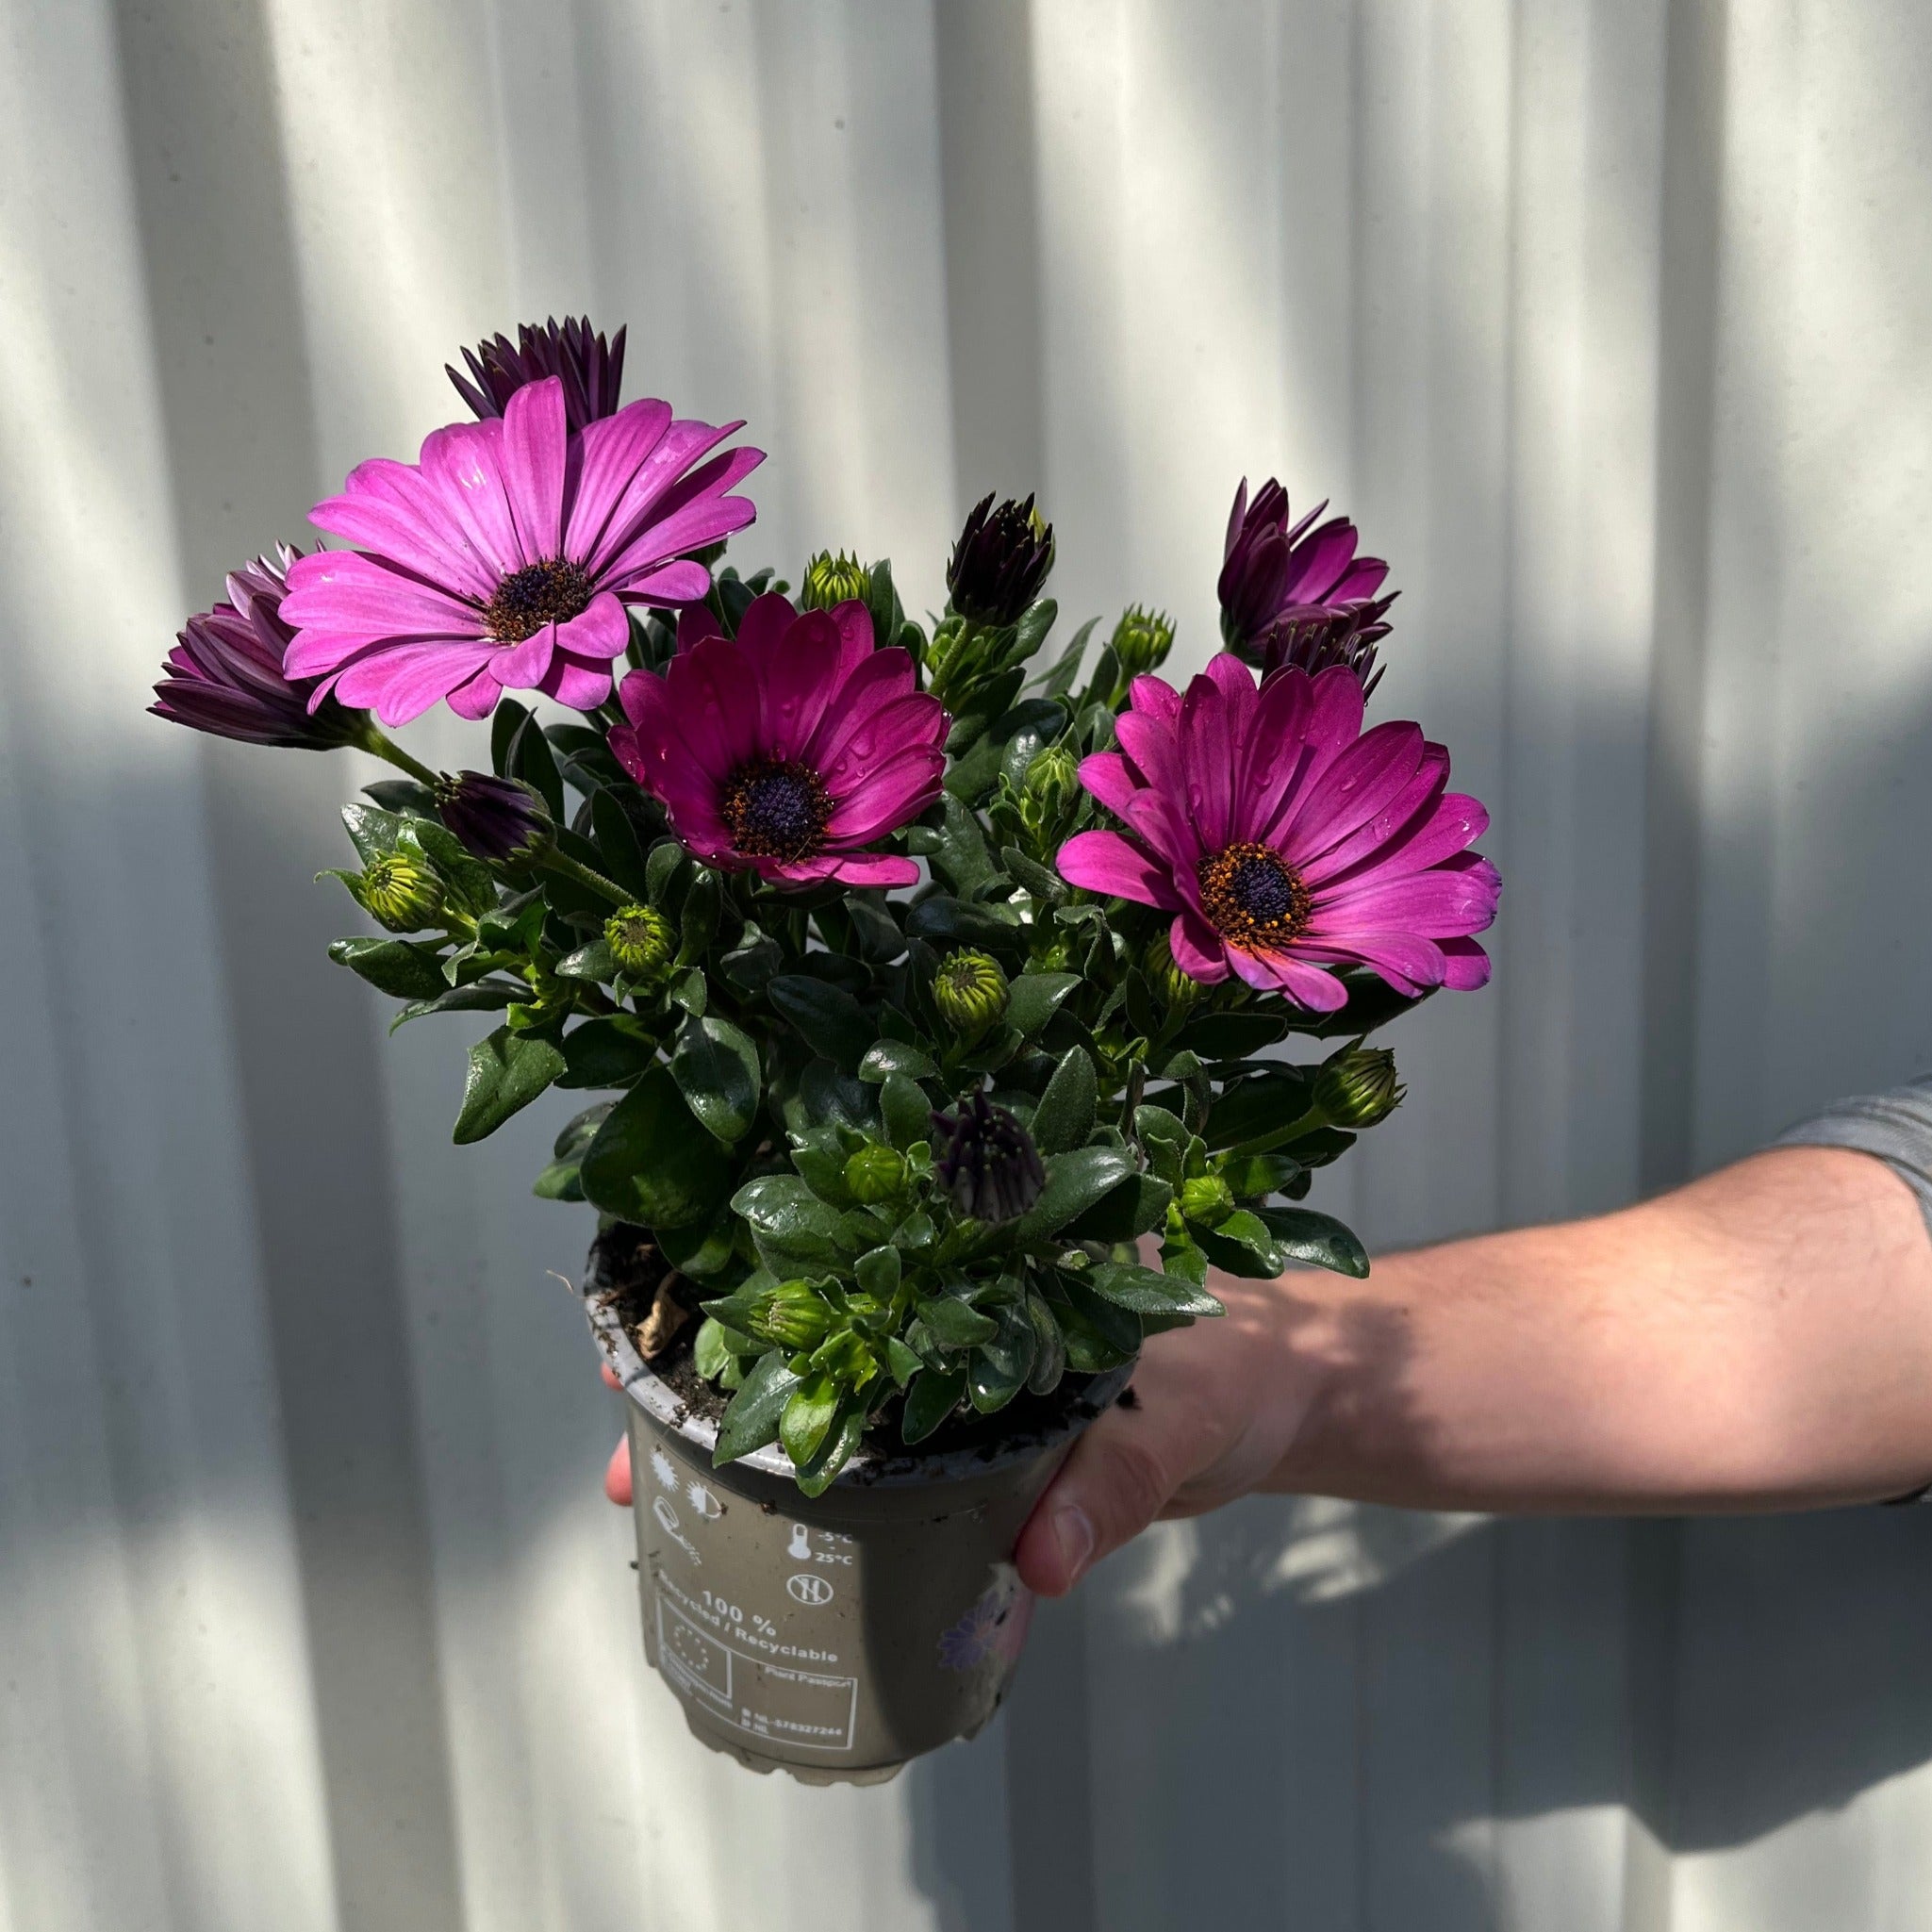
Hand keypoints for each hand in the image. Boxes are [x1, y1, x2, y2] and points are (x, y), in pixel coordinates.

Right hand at [597, 1277, 1325, 1582]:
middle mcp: (956, 1302)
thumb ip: (1117, 1477)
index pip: (841, 1254)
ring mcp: (961, 1369)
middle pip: (811, 1326)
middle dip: (718, 1383)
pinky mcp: (984, 1438)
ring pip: (836, 1397)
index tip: (659, 1358)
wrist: (1298, 1394)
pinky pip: (890, 1466)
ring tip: (669, 1503)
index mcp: (987, 1258)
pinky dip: (835, 1499)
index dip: (744, 1300)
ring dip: (758, 1442)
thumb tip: (1039, 1561)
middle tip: (634, 1458)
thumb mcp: (1185, 1405)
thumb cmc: (1246, 1361)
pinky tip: (778, 1540)